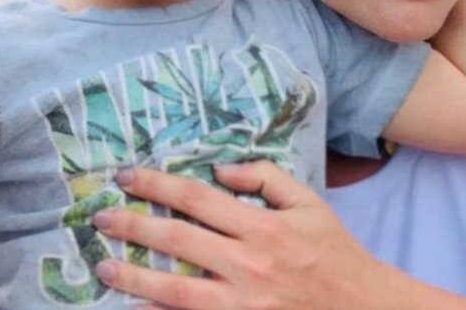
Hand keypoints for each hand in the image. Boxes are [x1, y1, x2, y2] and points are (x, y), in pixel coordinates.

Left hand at [88, 161, 392, 309]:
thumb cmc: (336, 255)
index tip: (126, 177)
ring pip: (176, 290)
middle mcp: (249, 264)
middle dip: (133, 226)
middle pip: (177, 240)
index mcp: (263, 226)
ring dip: (135, 278)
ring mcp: (244, 304)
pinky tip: (137, 309)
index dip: (156, 184)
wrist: (365, 309)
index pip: (196, 198)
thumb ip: (266, 179)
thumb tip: (222, 170)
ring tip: (104, 269)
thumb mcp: (309, 205)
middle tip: (100, 218)